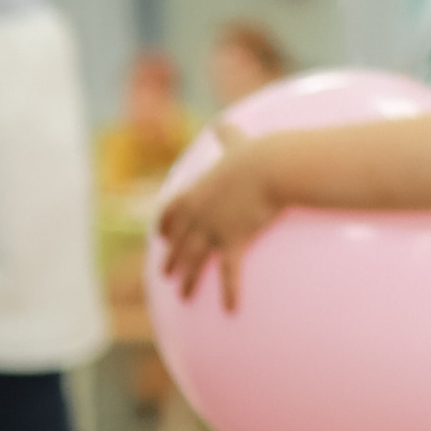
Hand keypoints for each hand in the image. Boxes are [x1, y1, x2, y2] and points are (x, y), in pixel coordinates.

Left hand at [154, 132, 285, 308]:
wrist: (270, 168)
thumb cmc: (257, 153)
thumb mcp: (237, 142)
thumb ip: (226, 135)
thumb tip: (221, 121)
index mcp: (197, 191)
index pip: (171, 211)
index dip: (165, 224)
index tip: (161, 236)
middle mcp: (198, 214)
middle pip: (178, 241)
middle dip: (171, 257)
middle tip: (165, 273)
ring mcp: (212, 230)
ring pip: (193, 261)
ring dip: (186, 280)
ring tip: (182, 296)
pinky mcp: (232, 243)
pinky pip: (228, 273)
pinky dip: (229, 292)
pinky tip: (230, 309)